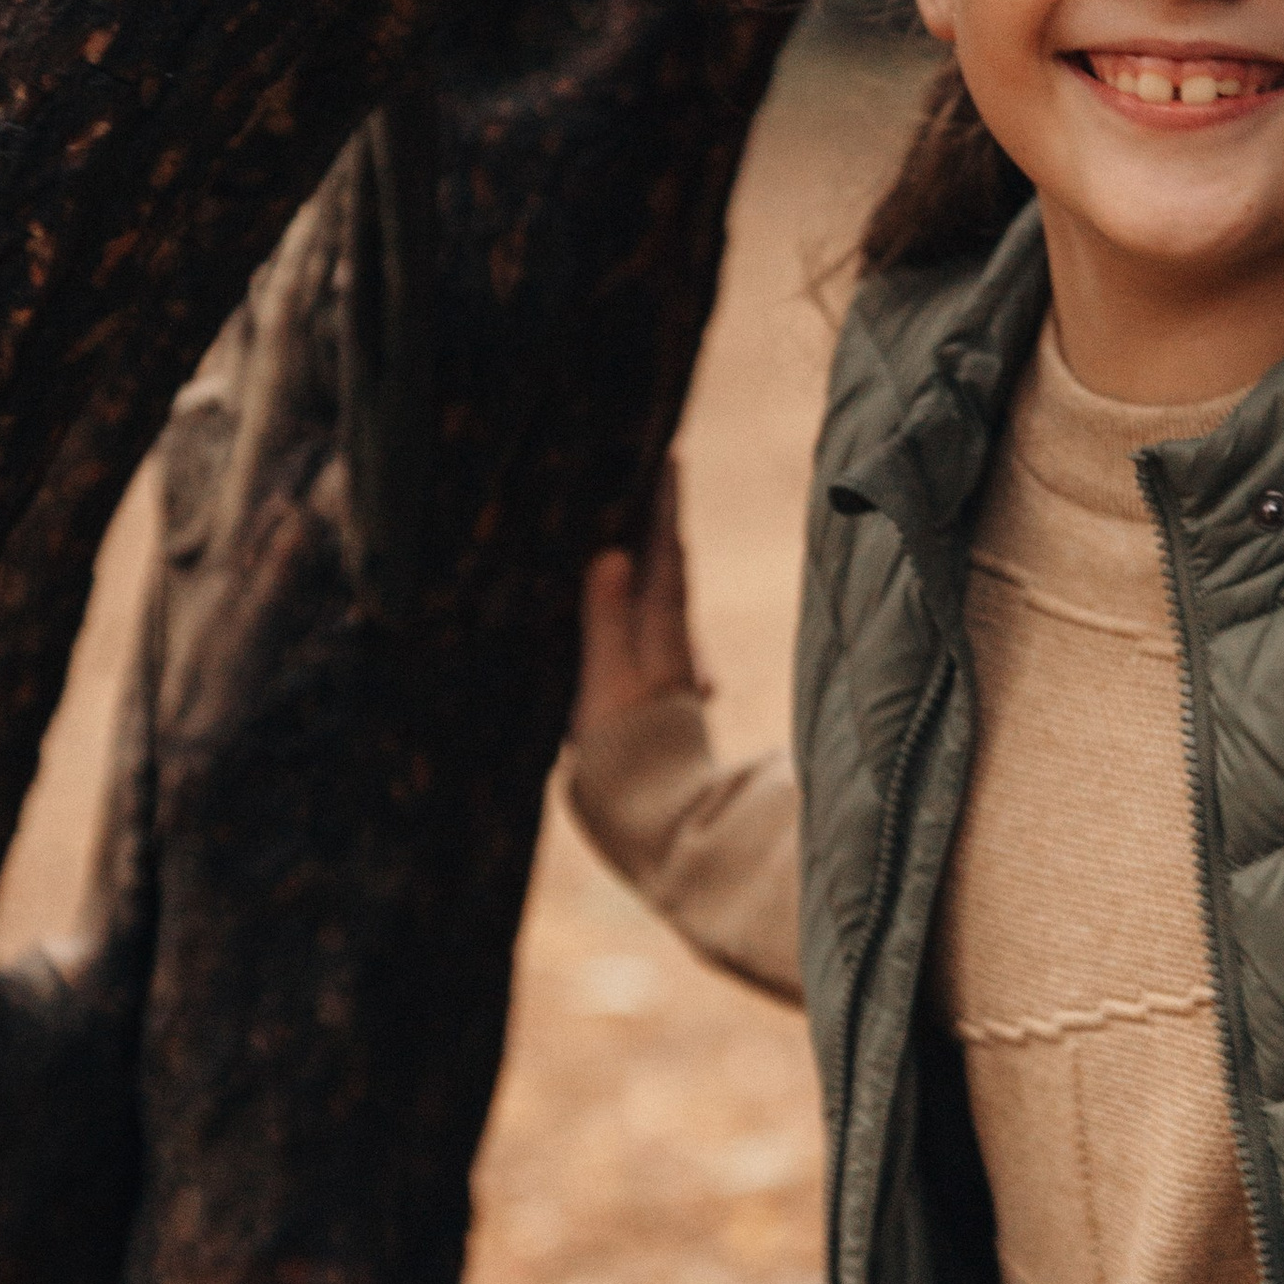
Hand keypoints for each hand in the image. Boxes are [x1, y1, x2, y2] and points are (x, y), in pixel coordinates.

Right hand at [572, 457, 705, 745]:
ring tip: (635, 544)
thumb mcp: (610, 682)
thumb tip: (614, 555)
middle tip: (651, 486)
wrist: (660, 825)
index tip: (668, 458)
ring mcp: (671, 678)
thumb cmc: (632, 754)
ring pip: (663, 609)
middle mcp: (675, 650)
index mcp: (662, 635)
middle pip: (670, 575)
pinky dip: (641, 620)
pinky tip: (631, 630)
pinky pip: (650, 643)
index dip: (664, 508)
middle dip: (662, 531)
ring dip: (653, 572)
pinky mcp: (660, 705)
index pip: (666, 555)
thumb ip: (609, 621)